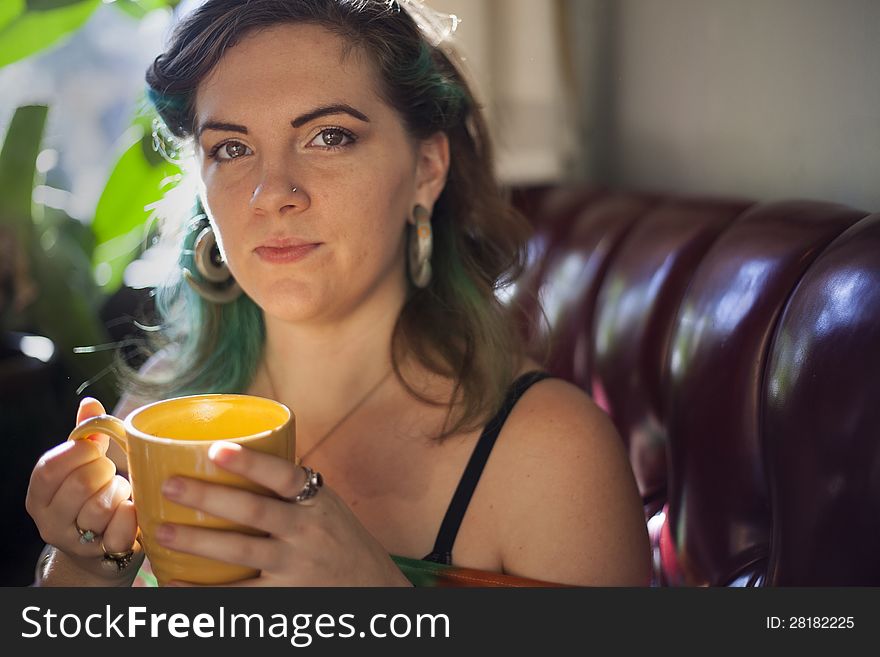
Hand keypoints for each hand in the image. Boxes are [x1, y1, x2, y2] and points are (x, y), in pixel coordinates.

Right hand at [26, 398, 140, 576]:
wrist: (103, 547)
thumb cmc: (94, 496)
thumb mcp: (83, 466)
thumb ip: (86, 436)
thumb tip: (90, 403)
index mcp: (40, 494)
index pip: (49, 468)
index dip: (78, 452)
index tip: (95, 448)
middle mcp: (50, 521)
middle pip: (79, 484)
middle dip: (104, 470)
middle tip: (111, 472)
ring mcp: (75, 541)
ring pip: (100, 507)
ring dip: (119, 491)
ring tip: (121, 490)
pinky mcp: (103, 554)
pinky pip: (119, 531)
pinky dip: (131, 515)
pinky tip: (133, 507)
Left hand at [155, 442, 410, 585]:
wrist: (374, 589)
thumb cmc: (343, 541)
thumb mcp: (328, 507)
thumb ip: (293, 490)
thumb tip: (243, 458)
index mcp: (317, 503)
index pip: (283, 476)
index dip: (250, 462)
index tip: (216, 448)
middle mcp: (306, 533)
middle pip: (253, 512)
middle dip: (208, 497)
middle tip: (170, 486)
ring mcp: (294, 568)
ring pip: (238, 553)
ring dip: (196, 540)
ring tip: (161, 531)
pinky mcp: (283, 599)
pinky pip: (236, 595)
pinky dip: (202, 590)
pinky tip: (175, 582)